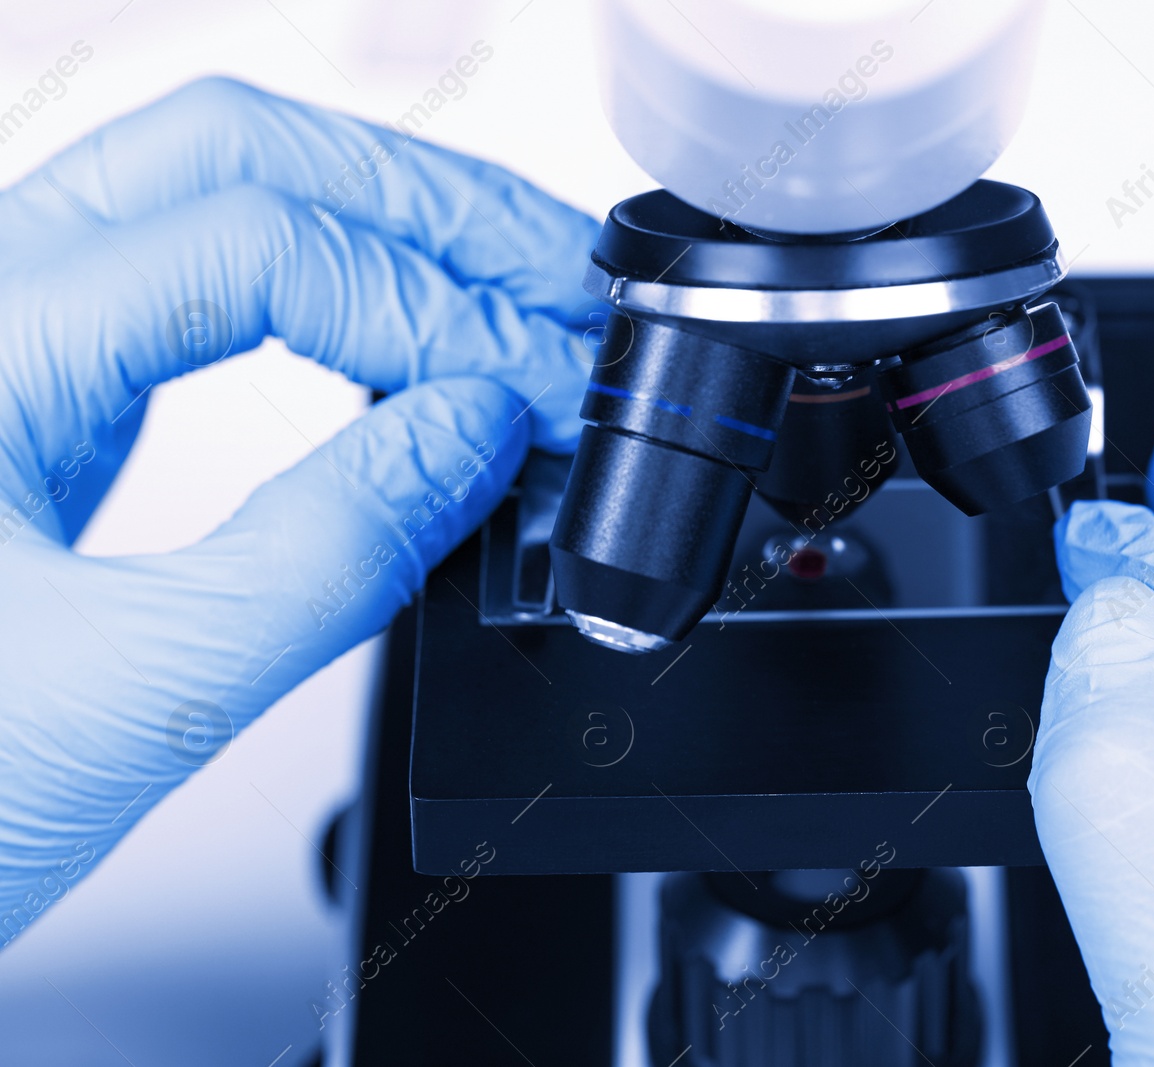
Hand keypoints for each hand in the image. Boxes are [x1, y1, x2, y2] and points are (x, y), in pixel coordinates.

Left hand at [0, 77, 597, 940]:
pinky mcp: (54, 400)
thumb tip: (482, 435)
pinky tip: (414, 348)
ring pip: (229, 194)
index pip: (262, 243)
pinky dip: (342, 301)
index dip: (433, 314)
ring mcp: (21, 342)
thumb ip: (331, 552)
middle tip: (566, 286)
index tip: (538, 402)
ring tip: (521, 298)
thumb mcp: (137, 691)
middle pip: (245, 153)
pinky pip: (217, 289)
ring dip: (396, 233)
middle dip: (436, 211)